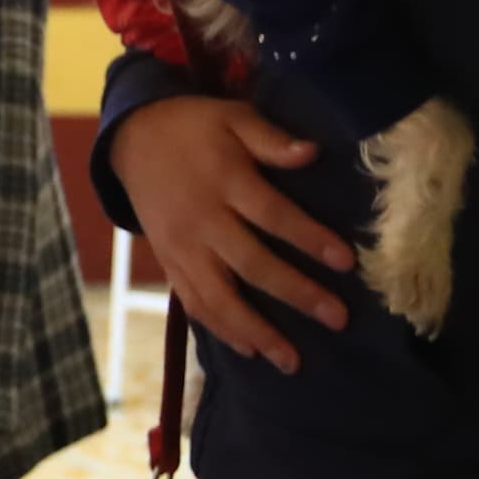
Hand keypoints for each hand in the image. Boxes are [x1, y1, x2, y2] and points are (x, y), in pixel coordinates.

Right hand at [108, 95, 356, 371]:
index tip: (346, 262)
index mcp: (224, 181)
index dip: (309, 238)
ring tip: (291, 361)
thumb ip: (271, 139)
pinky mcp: (169, 263)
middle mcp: (202, 221)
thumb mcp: (233, 117)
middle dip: (297, 294)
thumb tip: (312, 153)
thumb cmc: (195, 127)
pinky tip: (249, 349)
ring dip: (257, 331)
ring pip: (220, 297)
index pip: (273, 215)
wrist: (132, 138)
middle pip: (253, 264)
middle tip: (338, 319)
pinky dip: (221, 329)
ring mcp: (182, 248)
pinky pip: (194, 302)